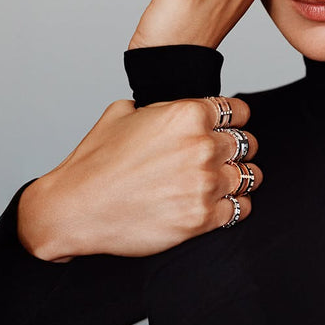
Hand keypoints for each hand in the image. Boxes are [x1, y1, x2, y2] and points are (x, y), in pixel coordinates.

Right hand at [17, 97, 261, 260]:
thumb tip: (177, 106)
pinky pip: (240, 208)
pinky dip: (235, 206)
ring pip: (250, 175)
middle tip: (223, 157)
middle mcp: (202, 146)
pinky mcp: (201, 218)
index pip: (239, 111)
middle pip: (247, 143)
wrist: (74, 209)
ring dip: (239, 177)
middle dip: (236, 150)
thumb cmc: (96, 162)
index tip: (231, 128)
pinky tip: (221, 204)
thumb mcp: (125, 112)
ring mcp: (204, 183)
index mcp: (188, 114)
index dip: (236, 120)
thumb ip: (163, 106)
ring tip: (225, 181)